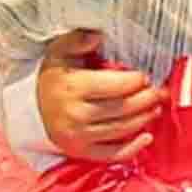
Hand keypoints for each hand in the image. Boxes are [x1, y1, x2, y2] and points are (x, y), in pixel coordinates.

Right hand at [35, 37, 159, 162]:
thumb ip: (77, 40)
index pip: (114, 86)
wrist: (32, 109)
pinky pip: (112, 155)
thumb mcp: (59, 52)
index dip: (135, 81)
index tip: (146, 77)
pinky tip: (147, 137)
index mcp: (72, 88)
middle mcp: (75, 114)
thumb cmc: (53, 78)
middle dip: (146, 100)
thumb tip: (97, 36)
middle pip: (122, 108)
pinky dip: (132, 149)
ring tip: (156, 107)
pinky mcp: (81, 152)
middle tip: (160, 92)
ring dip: (144, 119)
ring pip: (121, 130)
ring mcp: (78, 136)